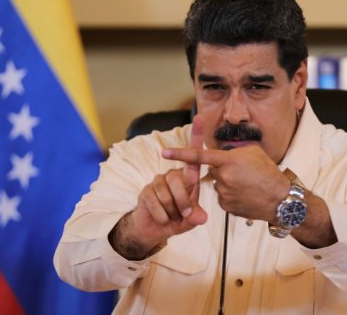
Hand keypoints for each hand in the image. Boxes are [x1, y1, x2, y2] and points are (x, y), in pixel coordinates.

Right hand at [110, 116, 207, 258]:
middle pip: (179, 181)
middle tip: (184, 214)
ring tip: (171, 216)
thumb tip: (200, 218)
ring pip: (167, 194)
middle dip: (183, 202)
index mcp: (187, 178)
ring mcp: (157, 181)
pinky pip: (156, 203)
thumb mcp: (191, 219)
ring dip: (171, 211)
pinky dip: (162, 217)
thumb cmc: (177, 218)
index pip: (194, 156)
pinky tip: (162, 218)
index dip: (196, 137)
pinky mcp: (146, 191)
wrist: (154, 229)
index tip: (199, 118)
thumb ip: (196, 217)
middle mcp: (172, 175)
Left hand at [163, 143, 288, 221]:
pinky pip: (223, 197)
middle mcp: (222, 177)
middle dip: (223, 170)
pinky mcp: (226, 206)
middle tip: (243, 173)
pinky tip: (245, 196)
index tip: (165, 152)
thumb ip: (234, 152)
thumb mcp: (253, 152)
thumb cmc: (268, 172)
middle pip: (213, 171)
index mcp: (228, 161)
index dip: (180, 153)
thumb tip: (224, 154)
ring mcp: (223, 193)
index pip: (199, 156)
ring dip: (228, 184)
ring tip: (248, 186)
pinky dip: (231, 196)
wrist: (280, 199)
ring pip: (218, 185)